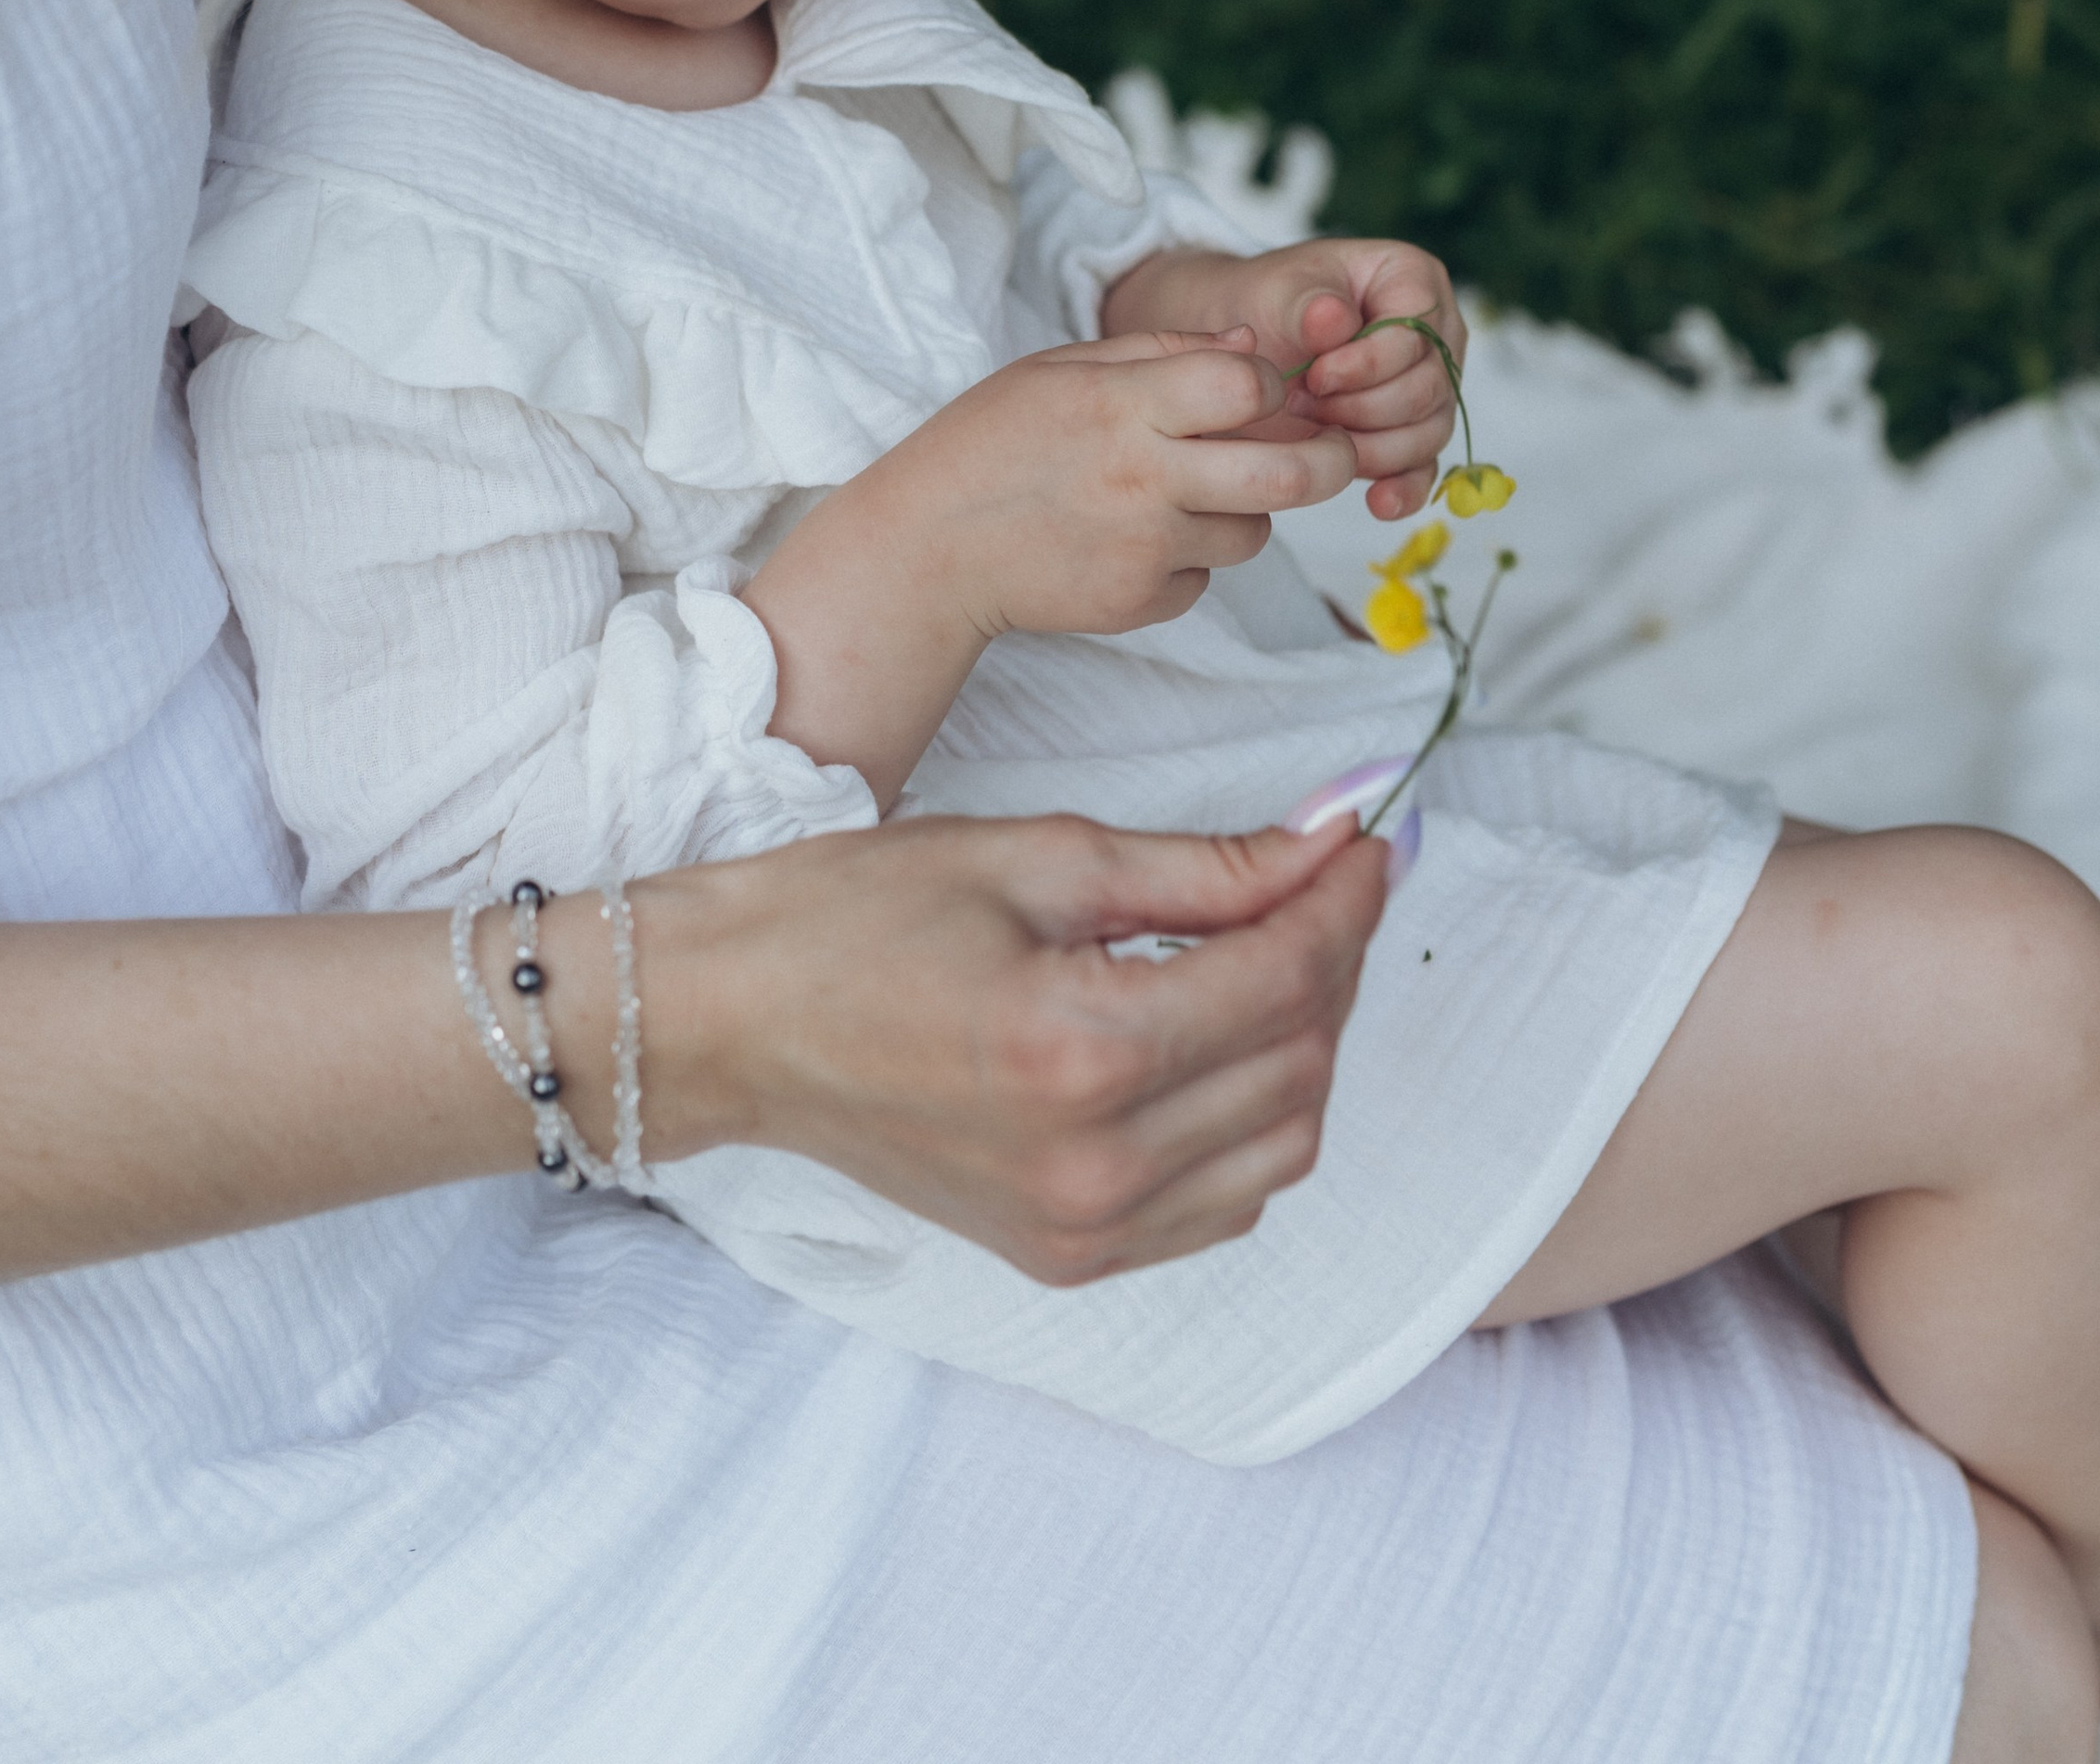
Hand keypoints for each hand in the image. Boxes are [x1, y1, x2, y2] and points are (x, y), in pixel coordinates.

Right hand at [630, 806, 1390, 1282]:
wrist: (732, 1023)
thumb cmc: (854, 918)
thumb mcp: (1034, 856)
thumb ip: (1200, 866)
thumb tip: (1327, 844)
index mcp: (1080, 1051)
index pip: (1280, 980)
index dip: (1342, 901)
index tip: (1368, 838)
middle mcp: (1092, 1166)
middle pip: (1297, 1065)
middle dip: (1333, 961)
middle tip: (1326, 878)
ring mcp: (1080, 1231)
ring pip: (1281, 1148)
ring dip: (1306, 1047)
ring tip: (1279, 954)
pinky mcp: (1066, 1259)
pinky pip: (1221, 1204)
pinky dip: (1255, 1124)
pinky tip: (1227, 1045)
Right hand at [856, 330, 1358, 642]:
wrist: (927, 549)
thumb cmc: (990, 442)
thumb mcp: (1059, 368)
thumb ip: (1161, 350)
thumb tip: (1254, 346)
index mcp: (1122, 406)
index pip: (1246, 386)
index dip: (1267, 384)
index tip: (1256, 390)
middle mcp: (1143, 479)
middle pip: (1290, 474)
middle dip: (1330, 461)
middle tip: (1333, 453)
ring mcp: (1144, 549)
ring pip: (1253, 532)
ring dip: (1242, 509)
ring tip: (1181, 493)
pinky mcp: (1138, 604)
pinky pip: (1204, 579)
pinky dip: (1187, 559)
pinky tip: (1131, 538)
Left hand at [1102, 240, 1463, 520]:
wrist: (1249, 341)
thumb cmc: (1270, 302)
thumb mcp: (1279, 289)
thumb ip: (1307, 303)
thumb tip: (1333, 317)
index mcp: (1412, 280)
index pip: (1419, 331)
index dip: (1371, 362)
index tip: (1315, 374)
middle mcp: (1436, 334)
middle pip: (1428, 388)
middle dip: (1361, 407)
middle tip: (1302, 405)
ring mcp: (1430, 387)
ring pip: (1428, 433)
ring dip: (1370, 446)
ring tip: (1312, 436)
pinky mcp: (1413, 433)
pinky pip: (1425, 468)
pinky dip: (1404, 489)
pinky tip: (1378, 503)